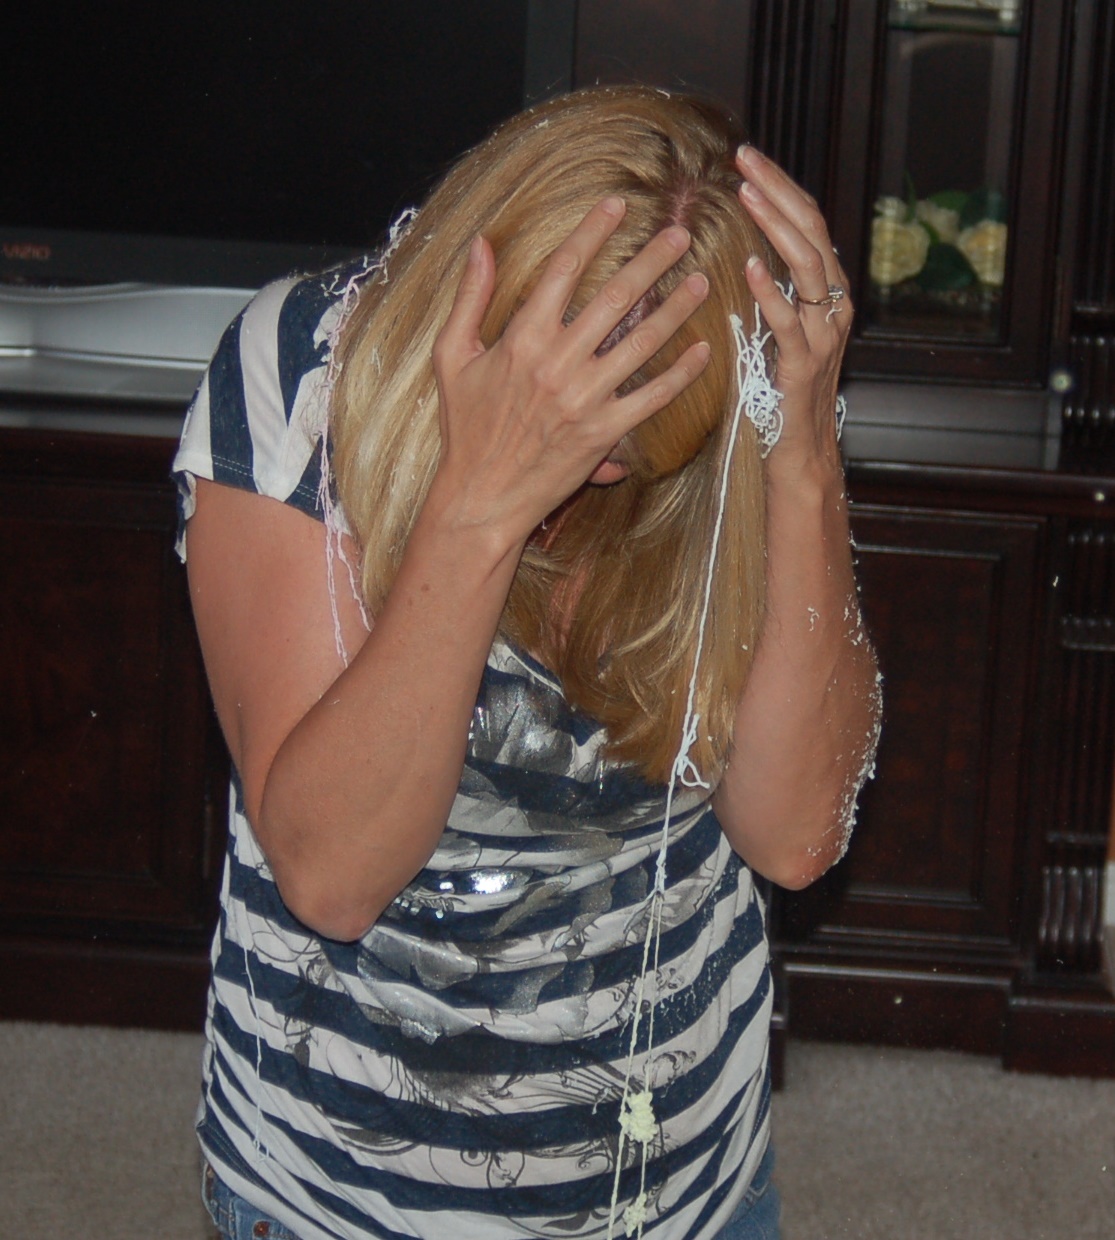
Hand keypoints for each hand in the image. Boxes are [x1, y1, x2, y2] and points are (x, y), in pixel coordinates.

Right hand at [430, 196, 711, 545]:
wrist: (481, 496)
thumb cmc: (465, 428)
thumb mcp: (451, 357)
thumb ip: (469, 298)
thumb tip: (482, 244)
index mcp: (522, 338)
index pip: (564, 269)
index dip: (594, 231)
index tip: (619, 205)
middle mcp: (557, 362)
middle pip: (615, 297)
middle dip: (652, 260)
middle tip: (681, 234)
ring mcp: (584, 398)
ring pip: (642, 342)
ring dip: (677, 309)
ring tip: (700, 282)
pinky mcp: (603, 432)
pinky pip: (651, 397)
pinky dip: (681, 373)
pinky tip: (704, 351)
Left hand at [735, 146, 852, 478]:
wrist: (801, 450)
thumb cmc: (781, 392)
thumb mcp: (778, 331)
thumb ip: (774, 293)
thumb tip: (747, 253)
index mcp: (828, 292)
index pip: (809, 224)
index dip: (782, 188)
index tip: (749, 159)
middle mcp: (834, 305)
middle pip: (812, 231)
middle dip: (778, 190)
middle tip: (744, 159)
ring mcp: (824, 334)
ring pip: (809, 266)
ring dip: (776, 226)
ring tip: (747, 195)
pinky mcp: (805, 364)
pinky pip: (790, 321)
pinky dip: (771, 291)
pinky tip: (750, 267)